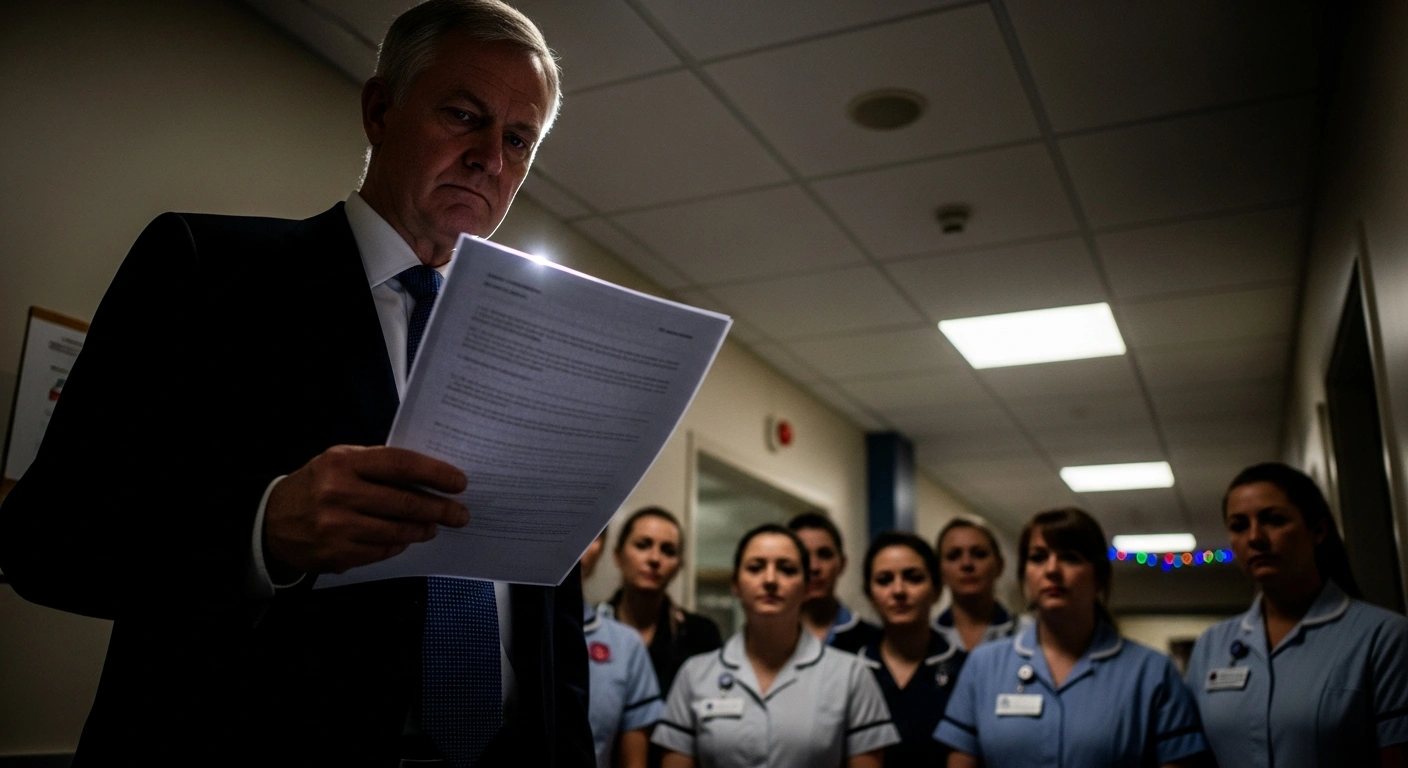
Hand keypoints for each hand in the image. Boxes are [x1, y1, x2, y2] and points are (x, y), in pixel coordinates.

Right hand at [264, 445, 468, 574]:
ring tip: (435, 526)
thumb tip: (428, 476)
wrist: (271, 522)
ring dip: (423, 529)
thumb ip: (377, 465)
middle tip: (459, 513)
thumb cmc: (316, 485)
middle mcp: (339, 493)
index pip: (400, 464)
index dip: (434, 473)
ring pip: (397, 531)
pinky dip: (399, 544)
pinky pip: (382, 551)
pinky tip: (407, 539)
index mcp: (343, 463)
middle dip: (440, 509)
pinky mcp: (337, 554)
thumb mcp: (339, 462)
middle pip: (404, 502)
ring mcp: (337, 527)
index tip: (458, 482)